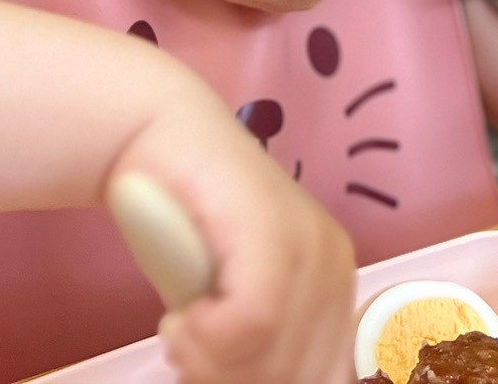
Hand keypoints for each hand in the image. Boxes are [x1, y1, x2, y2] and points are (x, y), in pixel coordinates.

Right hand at [108, 92, 353, 383]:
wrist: (162, 137)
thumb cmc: (189, 223)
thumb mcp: (233, 295)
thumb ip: (261, 341)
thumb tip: (266, 381)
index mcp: (334, 287)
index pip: (323, 377)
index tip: (214, 368)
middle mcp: (335, 267)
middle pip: (296, 377)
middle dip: (228, 378)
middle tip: (188, 349)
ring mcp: (308, 248)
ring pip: (270, 362)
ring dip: (208, 361)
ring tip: (182, 328)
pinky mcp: (271, 235)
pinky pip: (247, 327)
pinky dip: (200, 338)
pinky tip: (180, 314)